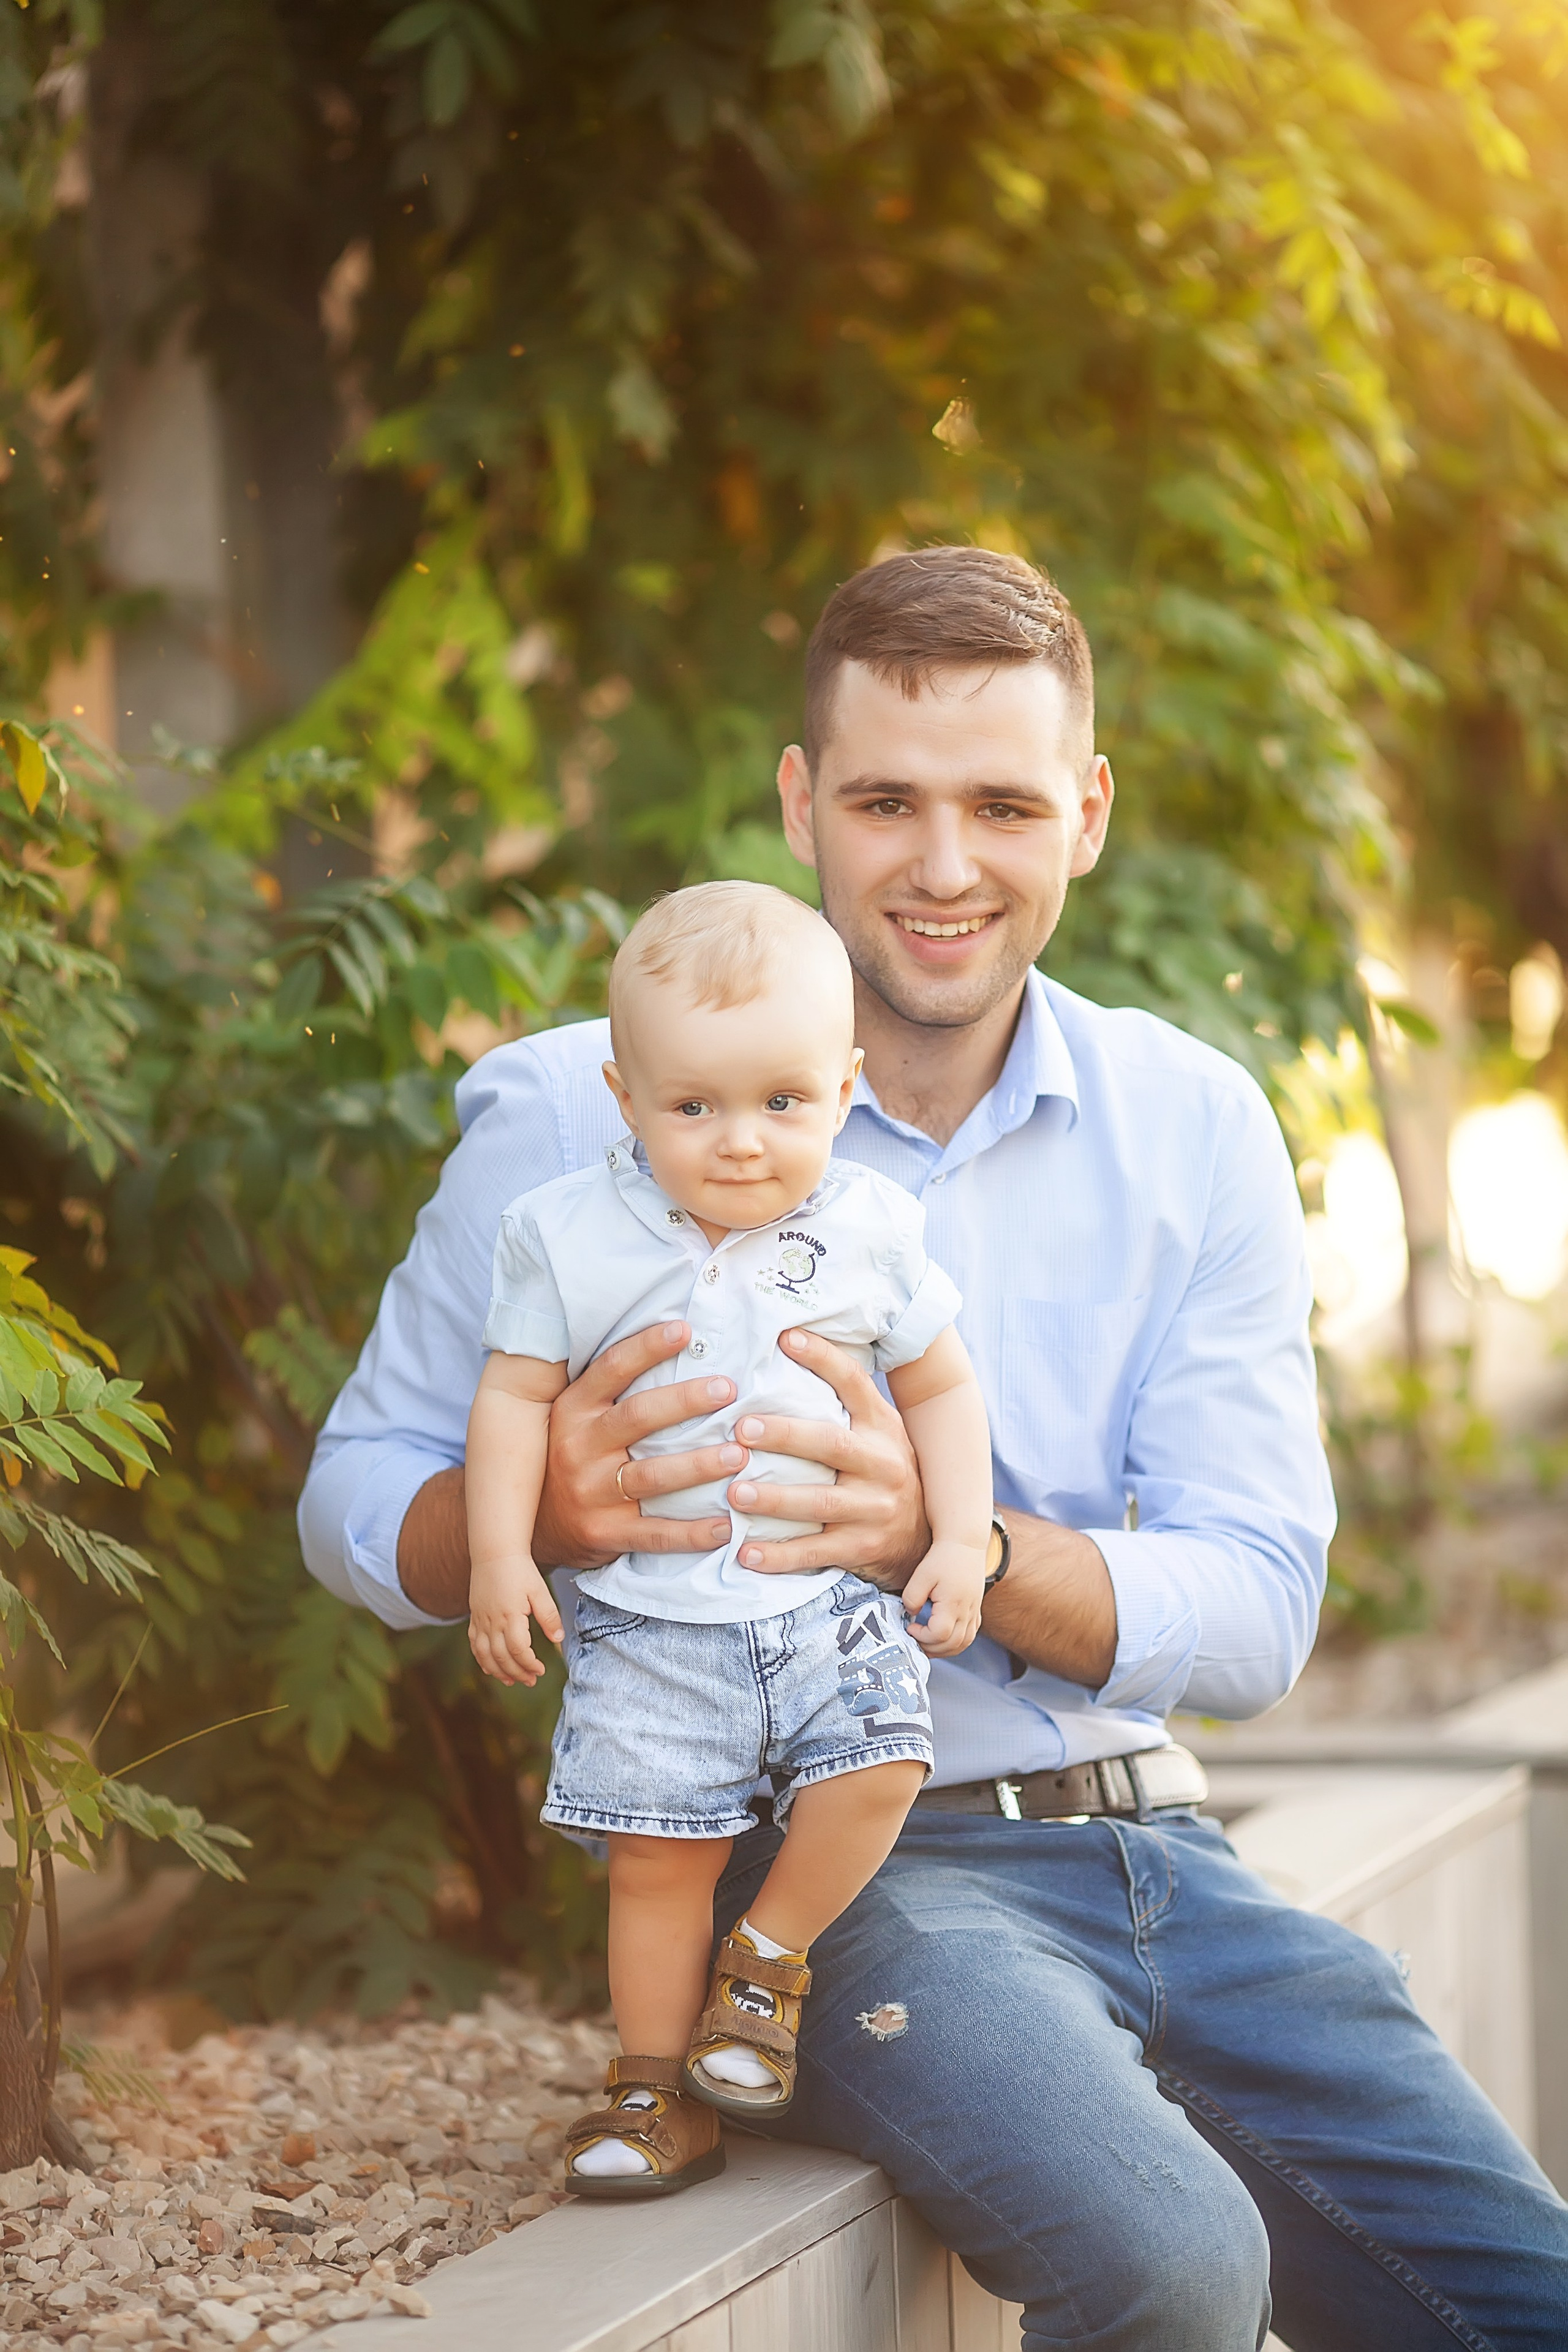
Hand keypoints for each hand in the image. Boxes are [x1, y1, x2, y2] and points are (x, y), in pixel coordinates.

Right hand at [468, 1556, 563, 1686]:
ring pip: (484, 1655)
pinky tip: (490, 1667)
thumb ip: (549, 1616)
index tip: (541, 1670)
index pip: (518, 1650)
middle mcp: (492, 1621)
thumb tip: (558, 1639)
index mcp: (510, 1615)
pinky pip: (474, 1644)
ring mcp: (480, 1620)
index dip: (529, 1664)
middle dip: (517, 1673)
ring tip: (511, 1681)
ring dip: (497, 1671)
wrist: (495, 1552)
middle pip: (501, 1657)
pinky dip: (481, 1659)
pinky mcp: (474, 1616)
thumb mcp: (540, 1590)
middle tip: (531, 1681)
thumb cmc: (520, 1570)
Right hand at [533, 1320, 741, 1570]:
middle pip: (637, 1417)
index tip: (685, 1330)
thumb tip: (671, 1340)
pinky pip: (655, 1534)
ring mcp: (591, 1494)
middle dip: (685, 1400)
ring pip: (652, 1476)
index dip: (646, 1347)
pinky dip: (693, 1533)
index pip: (611, 1369)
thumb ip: (610, 1389)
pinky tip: (726, 1526)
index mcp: (573, 1411)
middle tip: (728, 1389)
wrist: (530, 1525)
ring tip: (739, 1455)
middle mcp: (579, 1448)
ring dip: (699, 1465)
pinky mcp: (605, 1534)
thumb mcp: (575, 1417)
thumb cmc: (569, 1456)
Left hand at [729, 1329, 928, 1585]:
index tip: (786, 1337)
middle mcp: (882, 1463)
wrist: (926, 1538)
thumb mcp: (878, 1433)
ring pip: (821, 1501)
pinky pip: (816, 1552)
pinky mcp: (862, 1548)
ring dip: (775, 1499)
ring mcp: (875, 1508)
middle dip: (785, 1436)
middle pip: (831, 1444)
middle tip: (741, 1429)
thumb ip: (842, 1405)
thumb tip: (786, 1350)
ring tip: (735, 1494)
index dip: (823, 1358)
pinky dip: (780, 1555)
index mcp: (882, 1426)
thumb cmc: (883, 1472)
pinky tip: (745, 1553)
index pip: (854, 1383)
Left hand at [900, 1537, 986, 1656]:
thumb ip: (912, 1597)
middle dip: (931, 1648)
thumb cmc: (942, 1557)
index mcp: (953, 1604)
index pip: (940, 1634)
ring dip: (945, 1650)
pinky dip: (956, 1643)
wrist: (966, 1544)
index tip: (910, 1626)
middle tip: (915, 1640)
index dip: (922, 1636)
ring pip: (963, 1643)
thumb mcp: (921, 1574)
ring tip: (927, 1645)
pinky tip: (943, 1639)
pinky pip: (970, 1635)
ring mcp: (974, 1612)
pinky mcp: (976, 1610)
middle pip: (953, 1644)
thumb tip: (911, 1614)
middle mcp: (967, 1611)